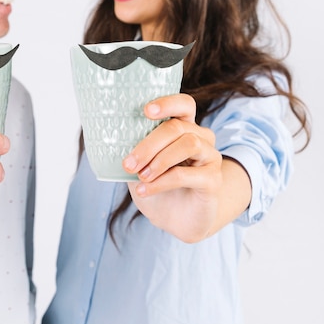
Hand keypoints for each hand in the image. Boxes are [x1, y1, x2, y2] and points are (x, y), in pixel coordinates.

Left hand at [122, 94, 249, 242]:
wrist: (176, 221)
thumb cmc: (157, 188)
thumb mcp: (140, 167)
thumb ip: (135, 151)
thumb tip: (110, 140)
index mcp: (184, 128)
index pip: (183, 104)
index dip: (167, 103)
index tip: (145, 111)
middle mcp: (202, 138)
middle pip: (178, 127)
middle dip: (149, 144)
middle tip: (128, 163)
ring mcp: (211, 157)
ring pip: (188, 144)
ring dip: (158, 161)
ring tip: (140, 177)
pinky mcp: (213, 179)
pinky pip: (187, 174)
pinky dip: (162, 182)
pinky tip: (145, 190)